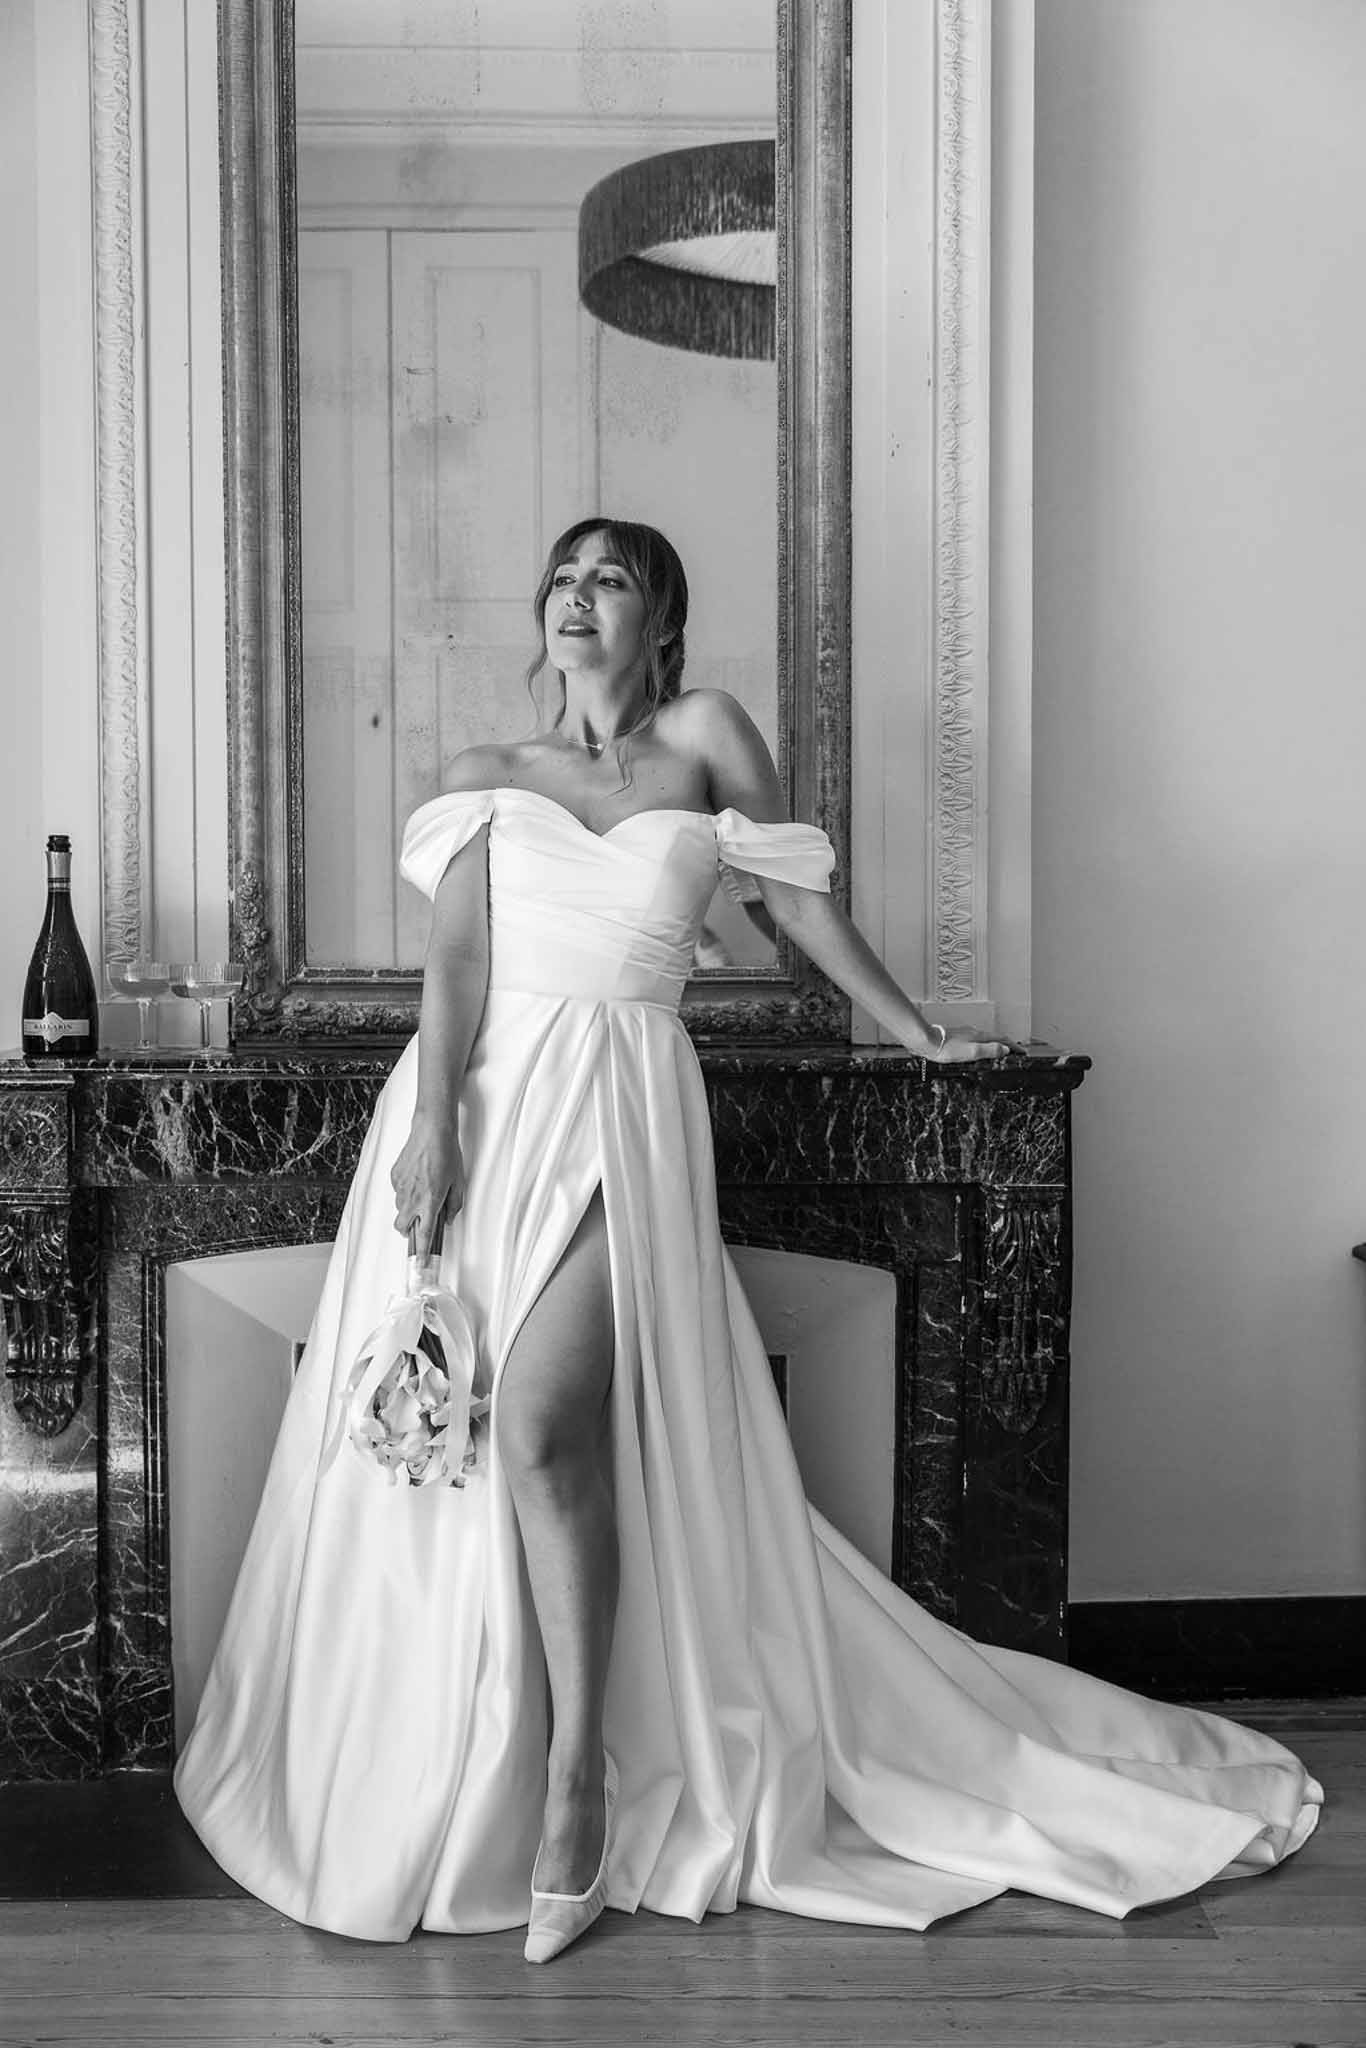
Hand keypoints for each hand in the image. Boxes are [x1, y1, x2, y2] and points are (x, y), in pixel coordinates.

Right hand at [390, 1113, 466, 1246]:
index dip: (422, 1252)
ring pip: (400, 1209)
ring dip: (409, 1210)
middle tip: (421, 1224)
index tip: (421, 1263)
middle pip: (402, 1228)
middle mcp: (412, 1198)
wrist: (431, 1131)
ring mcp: (401, 1187)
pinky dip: (406, 1192)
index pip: (424, 1235)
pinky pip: (398, 1192)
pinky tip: (417, 1179)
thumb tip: (448, 1218)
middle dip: (410, 1232)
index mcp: (430, 1202)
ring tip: (423, 1194)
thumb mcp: (458, 1183)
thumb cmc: (447, 1154)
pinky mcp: (394, 1176)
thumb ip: (454, 1205)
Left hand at [924, 1026, 1017, 1063]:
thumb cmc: (945, 1048)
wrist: (925, 1041)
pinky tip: (977, 1052)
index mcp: (979, 1036)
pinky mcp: (956, 1038)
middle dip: (1006, 1045)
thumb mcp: (971, 1052)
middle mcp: (973, 1032)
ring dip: (995, 1045)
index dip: (1014, 1046)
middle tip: (1014, 1053)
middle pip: (995, 1038)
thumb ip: (989, 1050)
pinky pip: (975, 1041)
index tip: (1022, 1052)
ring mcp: (965, 1034)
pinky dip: (983, 1046)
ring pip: (985, 1039)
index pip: (1002, 1040)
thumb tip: (1005, 1049)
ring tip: (999, 1053)